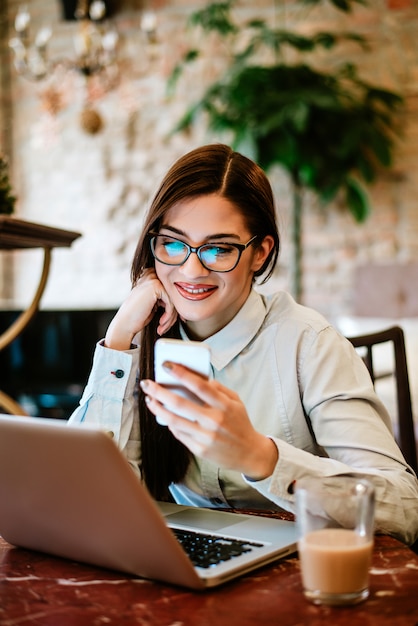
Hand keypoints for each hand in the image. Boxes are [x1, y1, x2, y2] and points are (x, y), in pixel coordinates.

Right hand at [105, 269, 176, 349]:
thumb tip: (184, 299)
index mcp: (149, 278)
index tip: (173, 320)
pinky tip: (161, 323)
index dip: (174, 307)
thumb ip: (166, 297)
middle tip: (166, 326)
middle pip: (173, 294)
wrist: (125, 323)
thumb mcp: (155, 304)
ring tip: (163, 327)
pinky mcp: (155, 286)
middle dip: (173, 313)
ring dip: (171, 317)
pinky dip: (168, 316)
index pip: (170, 290)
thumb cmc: (138, 316)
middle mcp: (150, 275)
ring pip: (173, 299)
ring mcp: (152, 279)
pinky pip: (171, 303)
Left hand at [140, 363, 278, 479]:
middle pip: (180, 403)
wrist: (249, 453)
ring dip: (158, 408)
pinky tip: (163, 415)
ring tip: (150, 399)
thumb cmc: (240, 424)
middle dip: (159, 391)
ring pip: (173, 420)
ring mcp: (205, 436)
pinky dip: (169, 423)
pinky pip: (178, 433)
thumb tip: (200, 378)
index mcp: (224, 406)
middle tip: (147, 384)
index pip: (199, 386)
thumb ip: (219, 389)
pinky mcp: (199, 449)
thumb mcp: (236, 402)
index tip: (167, 365)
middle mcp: (214, 421)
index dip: (181, 374)